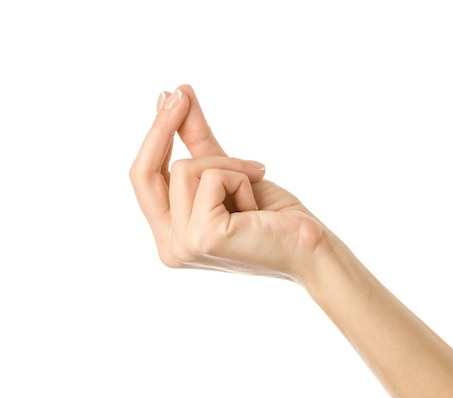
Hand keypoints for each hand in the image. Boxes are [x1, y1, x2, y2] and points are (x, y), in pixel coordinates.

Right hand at [130, 85, 326, 280]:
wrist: (310, 248)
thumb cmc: (274, 217)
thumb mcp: (230, 173)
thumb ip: (199, 141)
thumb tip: (175, 94)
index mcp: (171, 239)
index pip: (143, 181)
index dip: (154, 137)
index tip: (172, 96)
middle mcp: (170, 248)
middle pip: (142, 174)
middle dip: (162, 129)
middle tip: (181, 94)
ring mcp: (183, 246)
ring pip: (185, 168)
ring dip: (228, 167)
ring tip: (253, 190)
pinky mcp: (203, 237)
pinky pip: (211, 177)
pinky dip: (239, 178)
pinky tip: (256, 206)